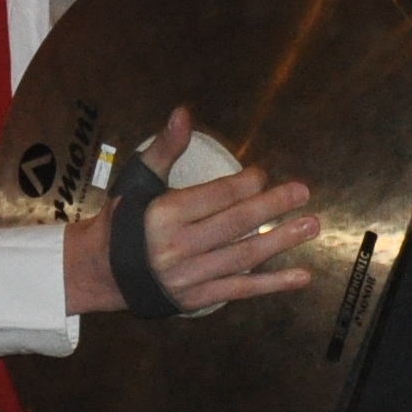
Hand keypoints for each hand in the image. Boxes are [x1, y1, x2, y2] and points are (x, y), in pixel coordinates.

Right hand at [61, 106, 320, 317]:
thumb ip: (165, 147)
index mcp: (163, 214)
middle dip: (272, 206)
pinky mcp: (197, 298)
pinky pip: (241, 290)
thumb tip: (183, 113)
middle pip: (235, 224)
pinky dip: (274, 284)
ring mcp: (189, 276)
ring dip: (281, 241)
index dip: (245, 184)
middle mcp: (177, 247)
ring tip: (311, 225)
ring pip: (244, 256)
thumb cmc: (124, 218)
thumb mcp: (138, 179)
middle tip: (302, 191)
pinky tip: (302, 275)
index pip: (216, 196)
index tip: (263, 174)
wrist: (100, 271)